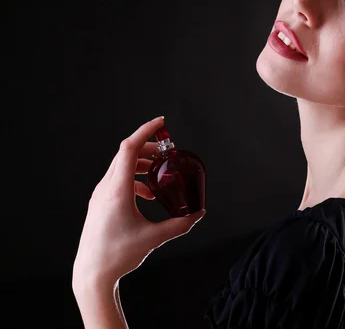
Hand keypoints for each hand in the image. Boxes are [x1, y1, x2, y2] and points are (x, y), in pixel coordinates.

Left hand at [73, 116, 205, 285]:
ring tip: (159, 171)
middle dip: (148, 147)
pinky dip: (134, 178)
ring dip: (141, 163)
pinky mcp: (100, 203)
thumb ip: (180, 224)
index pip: (129, 148)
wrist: (92, 274)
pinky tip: (147, 193)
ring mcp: (100, 195)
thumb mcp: (154, 238)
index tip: (161, 123)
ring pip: (120, 166)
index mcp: (117, 190)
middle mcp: (105, 188)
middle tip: (167, 151)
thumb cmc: (118, 255)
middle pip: (126, 154)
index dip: (145, 131)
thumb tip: (198, 214)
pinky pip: (117, 180)